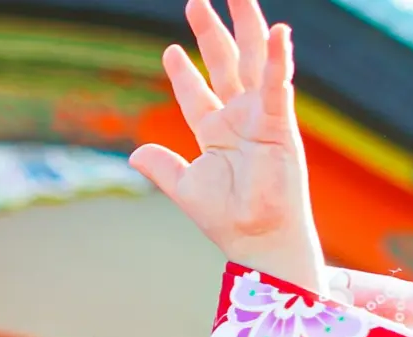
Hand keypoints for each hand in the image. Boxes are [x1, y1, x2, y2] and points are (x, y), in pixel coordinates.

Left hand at [129, 0, 325, 289]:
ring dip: (246, 26)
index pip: (197, 93)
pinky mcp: (279, 122)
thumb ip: (161, 167)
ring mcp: (260, 116)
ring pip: (252, 61)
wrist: (254, 237)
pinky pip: (277, 83)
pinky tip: (278, 30)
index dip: (183, 72)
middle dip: (212, 32)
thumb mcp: (185, 187)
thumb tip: (133, 155)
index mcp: (215, 133)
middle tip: (196, 1)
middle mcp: (239, 119)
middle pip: (225, 64)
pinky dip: (278, 58)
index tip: (171, 50)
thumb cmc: (226, 219)